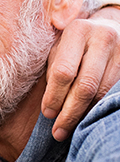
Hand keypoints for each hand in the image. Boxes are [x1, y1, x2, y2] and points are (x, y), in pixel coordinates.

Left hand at [42, 7, 119, 139]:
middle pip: (85, 86)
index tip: (47, 114)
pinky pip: (114, 93)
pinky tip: (89, 117)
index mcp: (77, 32)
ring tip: (72, 128)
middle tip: (58, 132)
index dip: (54, 97)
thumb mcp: (59, 50)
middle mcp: (102, 37)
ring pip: (103, 93)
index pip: (63, 72)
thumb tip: (49, 109)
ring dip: (85, 115)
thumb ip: (53, 72)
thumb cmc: (75, 46)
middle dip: (70, 113)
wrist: (108, 29)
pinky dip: (99, 108)